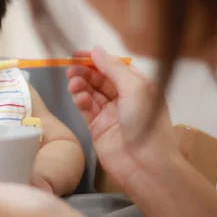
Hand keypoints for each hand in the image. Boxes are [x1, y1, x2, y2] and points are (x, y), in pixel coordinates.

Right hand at [67, 46, 179, 189]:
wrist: (146, 166)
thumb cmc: (146, 123)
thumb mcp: (135, 88)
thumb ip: (114, 68)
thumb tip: (96, 50)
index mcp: (139, 85)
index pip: (116, 66)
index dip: (98, 59)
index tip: (78, 54)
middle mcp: (125, 97)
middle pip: (100, 78)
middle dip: (86, 72)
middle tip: (70, 70)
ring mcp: (111, 113)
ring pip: (91, 92)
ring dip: (81, 85)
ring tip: (73, 83)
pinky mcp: (98, 128)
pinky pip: (86, 109)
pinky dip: (80, 100)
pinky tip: (77, 97)